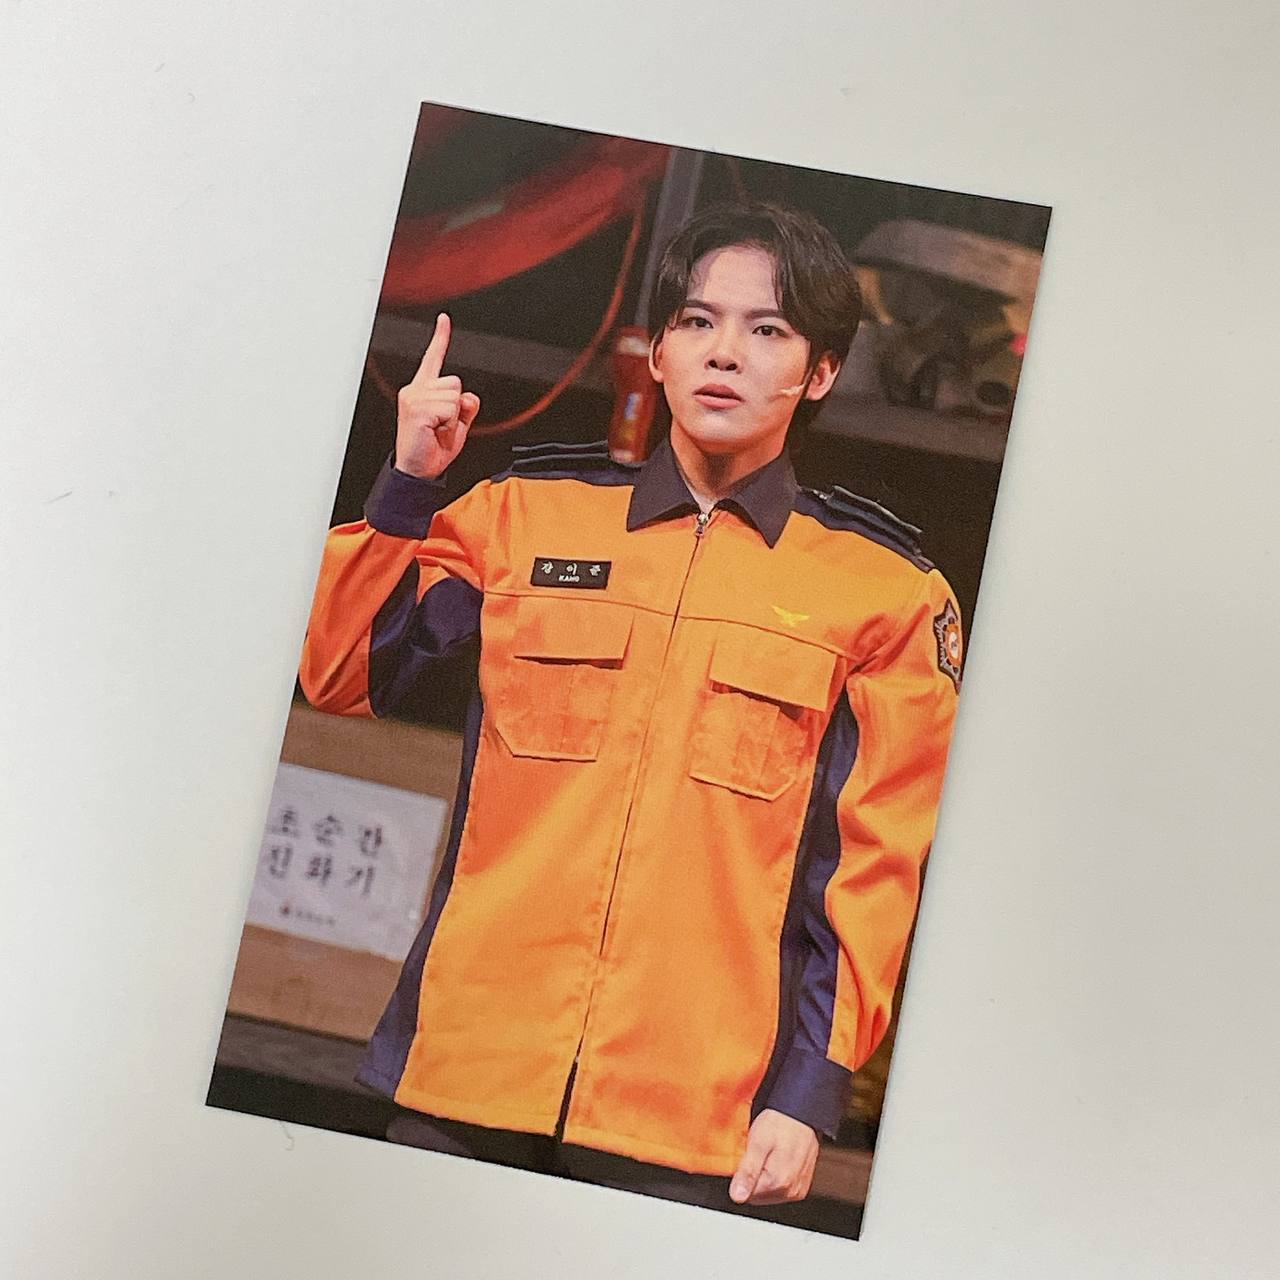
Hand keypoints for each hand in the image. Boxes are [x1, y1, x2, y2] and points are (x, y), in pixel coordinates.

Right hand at [394, 312, 480, 479]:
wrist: (418, 470)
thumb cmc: (432, 448)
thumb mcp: (457, 425)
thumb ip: (466, 407)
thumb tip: (469, 397)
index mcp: (423, 390)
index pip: (433, 359)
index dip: (441, 338)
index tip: (444, 319)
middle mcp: (415, 390)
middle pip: (455, 382)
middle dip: (456, 406)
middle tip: (441, 425)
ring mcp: (414, 398)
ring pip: (454, 395)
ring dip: (452, 416)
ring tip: (437, 429)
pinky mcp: (417, 409)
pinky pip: (450, 409)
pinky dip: (449, 423)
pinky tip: (434, 431)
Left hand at [728, 1109, 818, 1205]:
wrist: (801, 1114)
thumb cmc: (780, 1123)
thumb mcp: (758, 1143)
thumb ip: (748, 1172)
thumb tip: (738, 1196)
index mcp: (778, 1182)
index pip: (746, 1195)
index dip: (742, 1175)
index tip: (746, 1158)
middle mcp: (790, 1191)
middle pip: (757, 1197)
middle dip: (752, 1177)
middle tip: (756, 1154)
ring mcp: (797, 1190)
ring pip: (768, 1194)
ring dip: (763, 1178)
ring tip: (767, 1155)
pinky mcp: (801, 1187)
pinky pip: (780, 1190)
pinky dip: (774, 1177)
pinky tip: (776, 1160)